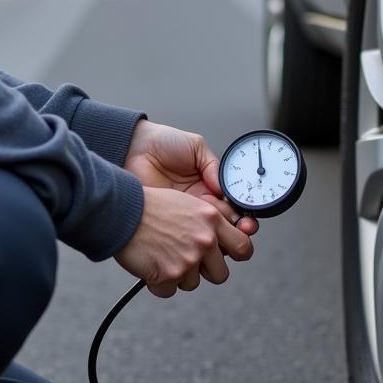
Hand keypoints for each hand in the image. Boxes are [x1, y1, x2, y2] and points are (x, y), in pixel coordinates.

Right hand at [115, 187, 254, 297]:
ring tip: (161, 255)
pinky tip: (150, 264)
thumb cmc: (149, 205)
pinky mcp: (169, 275)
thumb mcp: (187, 204)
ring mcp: (188, 259)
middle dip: (205, 271)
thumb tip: (217, 242)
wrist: (122, 211)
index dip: (236, 255)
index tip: (226, 256)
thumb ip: (206, 223)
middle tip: (187, 260)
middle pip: (221, 275)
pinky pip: (168, 291)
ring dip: (178, 275)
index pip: (244, 247)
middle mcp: (204, 240)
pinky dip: (158, 283)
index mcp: (211, 220)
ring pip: (192, 283)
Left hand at [124, 120, 258, 236]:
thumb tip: (224, 188)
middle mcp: (198, 204)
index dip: (243, 217)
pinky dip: (196, 239)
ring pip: (207, 236)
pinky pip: (185, 235)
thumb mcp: (196, 148)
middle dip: (237, 232)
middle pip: (224, 227)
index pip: (231, 208)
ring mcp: (183, 215)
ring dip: (220, 240)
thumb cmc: (164, 143)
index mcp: (209, 187)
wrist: (134, 148)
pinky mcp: (168, 221)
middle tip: (242, 231)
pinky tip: (204, 237)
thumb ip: (213, 166)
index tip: (248, 222)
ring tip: (225, 235)